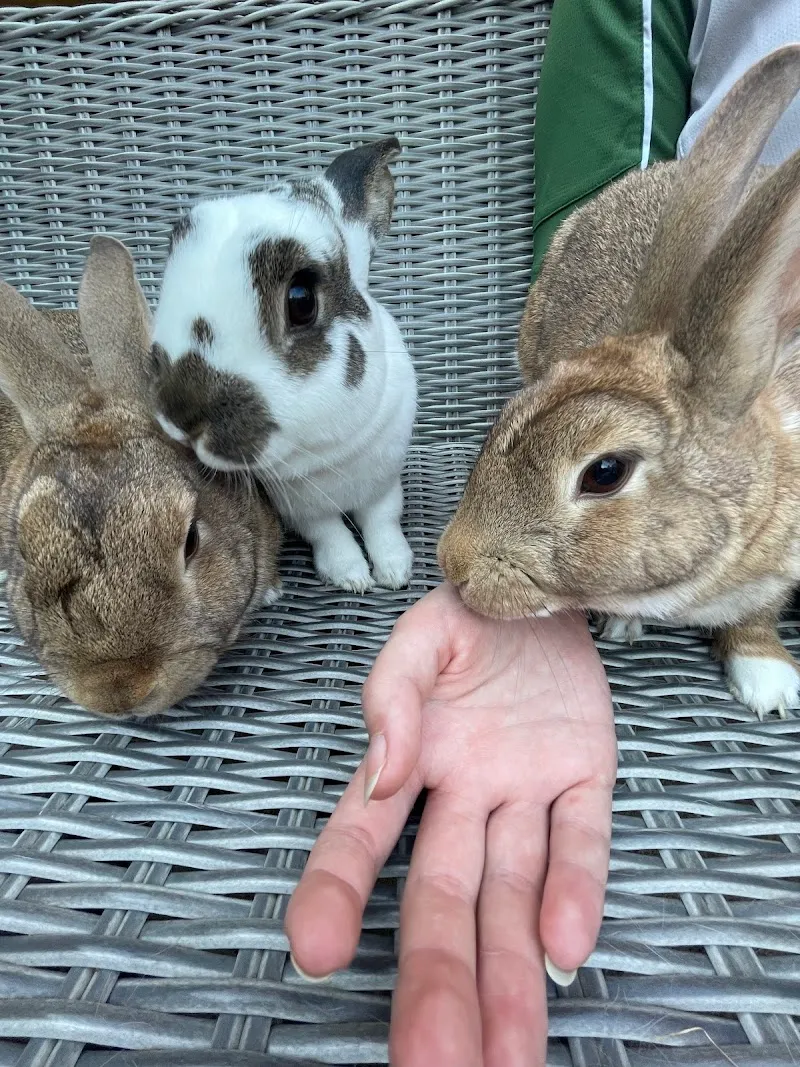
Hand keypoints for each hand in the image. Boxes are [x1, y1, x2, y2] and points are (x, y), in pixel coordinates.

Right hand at [286, 582, 615, 1066]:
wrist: (545, 585)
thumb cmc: (472, 612)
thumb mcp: (420, 636)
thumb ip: (392, 693)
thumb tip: (383, 770)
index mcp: (410, 760)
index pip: (361, 841)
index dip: (337, 893)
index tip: (316, 951)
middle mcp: (464, 793)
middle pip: (444, 897)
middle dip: (437, 979)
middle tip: (431, 1062)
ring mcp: (526, 792)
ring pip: (513, 892)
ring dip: (512, 969)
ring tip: (508, 1054)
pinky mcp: (584, 778)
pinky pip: (580, 841)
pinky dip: (575, 888)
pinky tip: (564, 946)